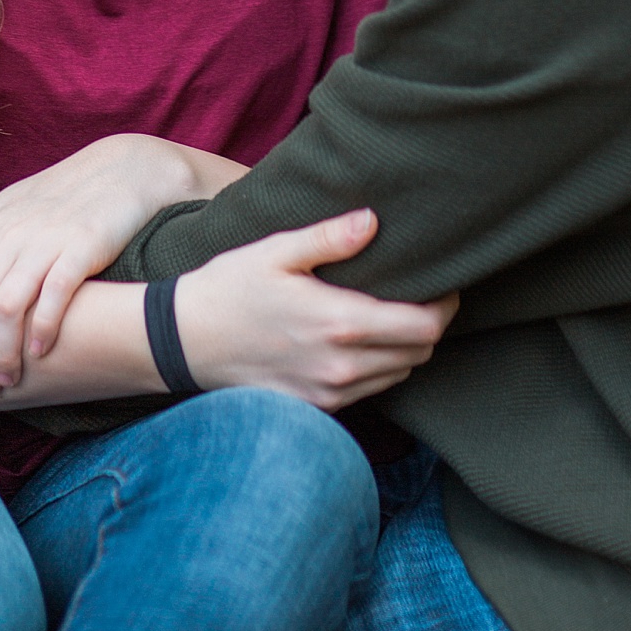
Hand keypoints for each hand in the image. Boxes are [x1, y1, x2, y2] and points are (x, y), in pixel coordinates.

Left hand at [0, 135, 247, 394]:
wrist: (120, 170)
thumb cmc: (52, 200)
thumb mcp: (0, 214)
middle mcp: (8, 236)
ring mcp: (44, 240)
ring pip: (6, 307)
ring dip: (3, 354)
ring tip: (8, 379)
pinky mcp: (82, 246)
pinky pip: (55, 293)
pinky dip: (43, 328)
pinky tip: (41, 352)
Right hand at [174, 208, 457, 411]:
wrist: (185, 342)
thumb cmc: (230, 288)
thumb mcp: (276, 251)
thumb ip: (329, 238)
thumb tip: (373, 221)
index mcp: (340, 323)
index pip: (424, 327)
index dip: (445, 306)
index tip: (444, 282)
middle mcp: (342, 367)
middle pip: (419, 354)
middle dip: (430, 325)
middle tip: (423, 293)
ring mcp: (330, 395)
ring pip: (398, 375)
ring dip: (406, 348)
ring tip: (394, 314)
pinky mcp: (317, 409)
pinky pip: (369, 392)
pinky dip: (379, 367)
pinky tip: (361, 341)